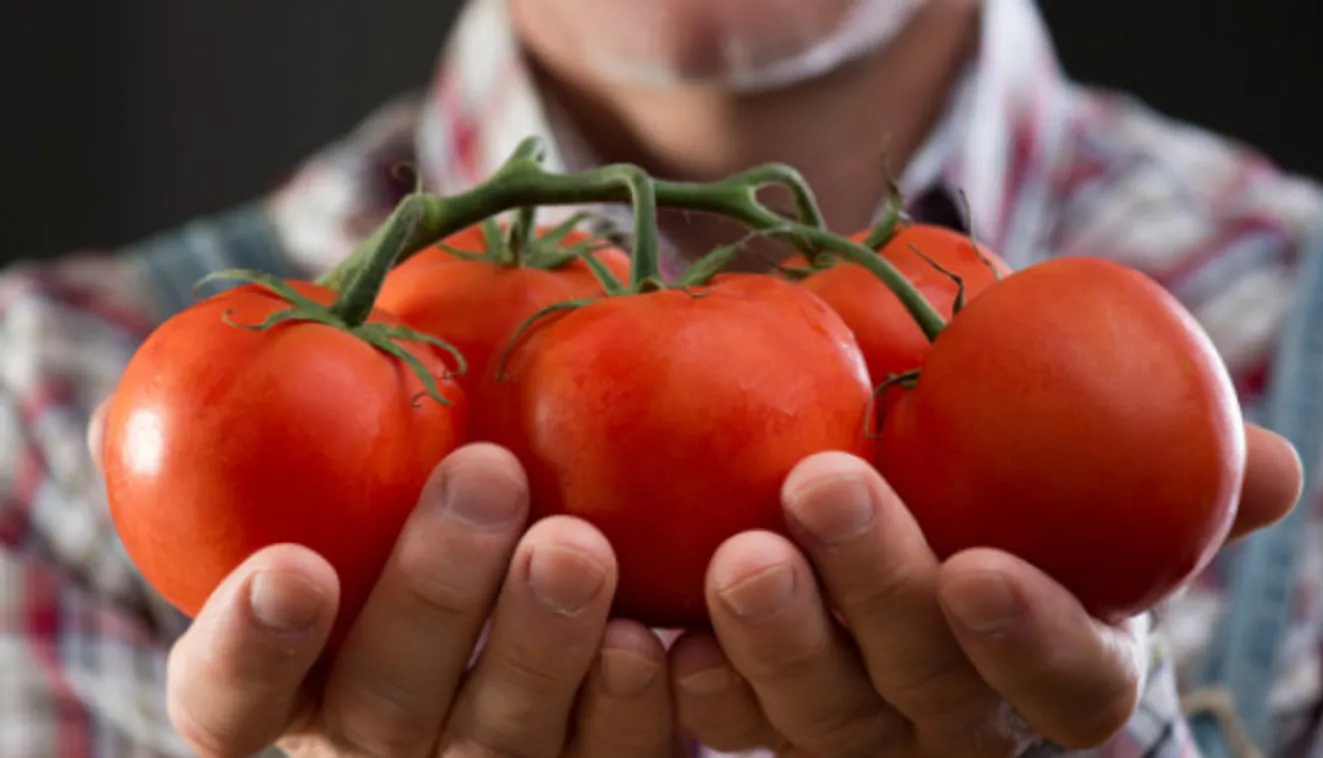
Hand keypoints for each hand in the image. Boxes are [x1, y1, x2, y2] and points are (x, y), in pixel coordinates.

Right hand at [89, 405, 679, 757]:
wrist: (536, 555)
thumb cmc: (396, 507)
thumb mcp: (325, 476)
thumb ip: (248, 448)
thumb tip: (121, 418)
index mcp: (291, 681)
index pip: (230, 701)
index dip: (250, 651)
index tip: (289, 568)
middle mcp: (379, 743)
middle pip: (385, 708)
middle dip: (433, 592)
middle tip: (487, 473)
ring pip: (501, 743)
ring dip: (538, 647)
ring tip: (574, 545)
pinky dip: (629, 709)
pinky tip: (646, 639)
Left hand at [669, 421, 1302, 755]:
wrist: (897, 509)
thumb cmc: (1013, 492)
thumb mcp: (1094, 472)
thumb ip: (1175, 468)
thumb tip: (1281, 468)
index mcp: (1054, 663)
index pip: (1070, 686)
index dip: (1032, 640)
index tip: (980, 566)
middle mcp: (955, 715)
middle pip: (925, 687)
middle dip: (877, 593)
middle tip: (822, 488)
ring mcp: (854, 729)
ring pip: (818, 715)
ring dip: (775, 642)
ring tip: (733, 554)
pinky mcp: (760, 718)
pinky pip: (725, 722)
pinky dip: (692, 682)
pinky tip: (653, 632)